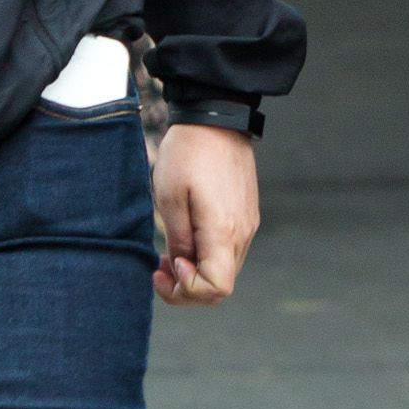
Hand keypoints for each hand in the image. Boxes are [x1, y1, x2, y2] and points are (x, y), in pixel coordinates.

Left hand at [152, 125, 259, 305]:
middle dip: (187, 286)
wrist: (218, 118)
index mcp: (223, 231)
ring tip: (169, 253)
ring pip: (225, 269)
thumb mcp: (170, 198)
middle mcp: (243, 233)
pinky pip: (229, 250)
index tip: (167, 265)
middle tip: (160, 267)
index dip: (187, 290)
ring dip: (196, 271)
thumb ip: (177, 240)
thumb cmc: (189, 154)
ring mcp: (248, 224)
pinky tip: (186, 237)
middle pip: (222, 285)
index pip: (216, 288)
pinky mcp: (246, 214)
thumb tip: (183, 268)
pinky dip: (207, 255)